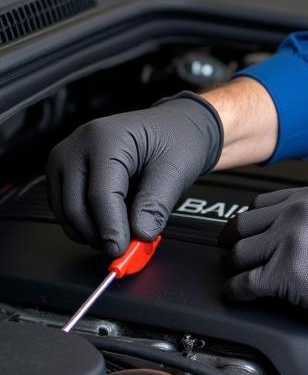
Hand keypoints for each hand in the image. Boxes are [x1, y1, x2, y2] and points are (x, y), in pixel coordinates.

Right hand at [46, 92, 222, 256]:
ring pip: (65, 211)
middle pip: (75, 206)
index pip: (100, 194)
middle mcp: (78, 145)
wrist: (176, 126)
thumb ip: (156, 203)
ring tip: (123, 231)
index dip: (111, 227)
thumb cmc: (177, 138)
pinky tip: (112, 219)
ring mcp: (66, 158)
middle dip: (99, 233)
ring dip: (91, 230)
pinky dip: (86, 221)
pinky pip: (65, 207)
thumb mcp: (176, 169)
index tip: (122, 248)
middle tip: (126, 247)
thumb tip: (140, 234)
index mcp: (106, 138)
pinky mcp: (64, 171)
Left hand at [219, 182, 307, 335]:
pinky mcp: (285, 273)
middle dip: (235, 240)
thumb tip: (292, 225)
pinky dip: (236, 290)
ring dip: (235, 266)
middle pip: (245, 223)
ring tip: (237, 274)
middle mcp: (300, 211)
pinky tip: (239, 293)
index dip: (252, 221)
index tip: (247, 230)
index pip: (264, 201)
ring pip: (240, 252)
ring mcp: (290, 240)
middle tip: (232, 252)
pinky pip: (244, 282)